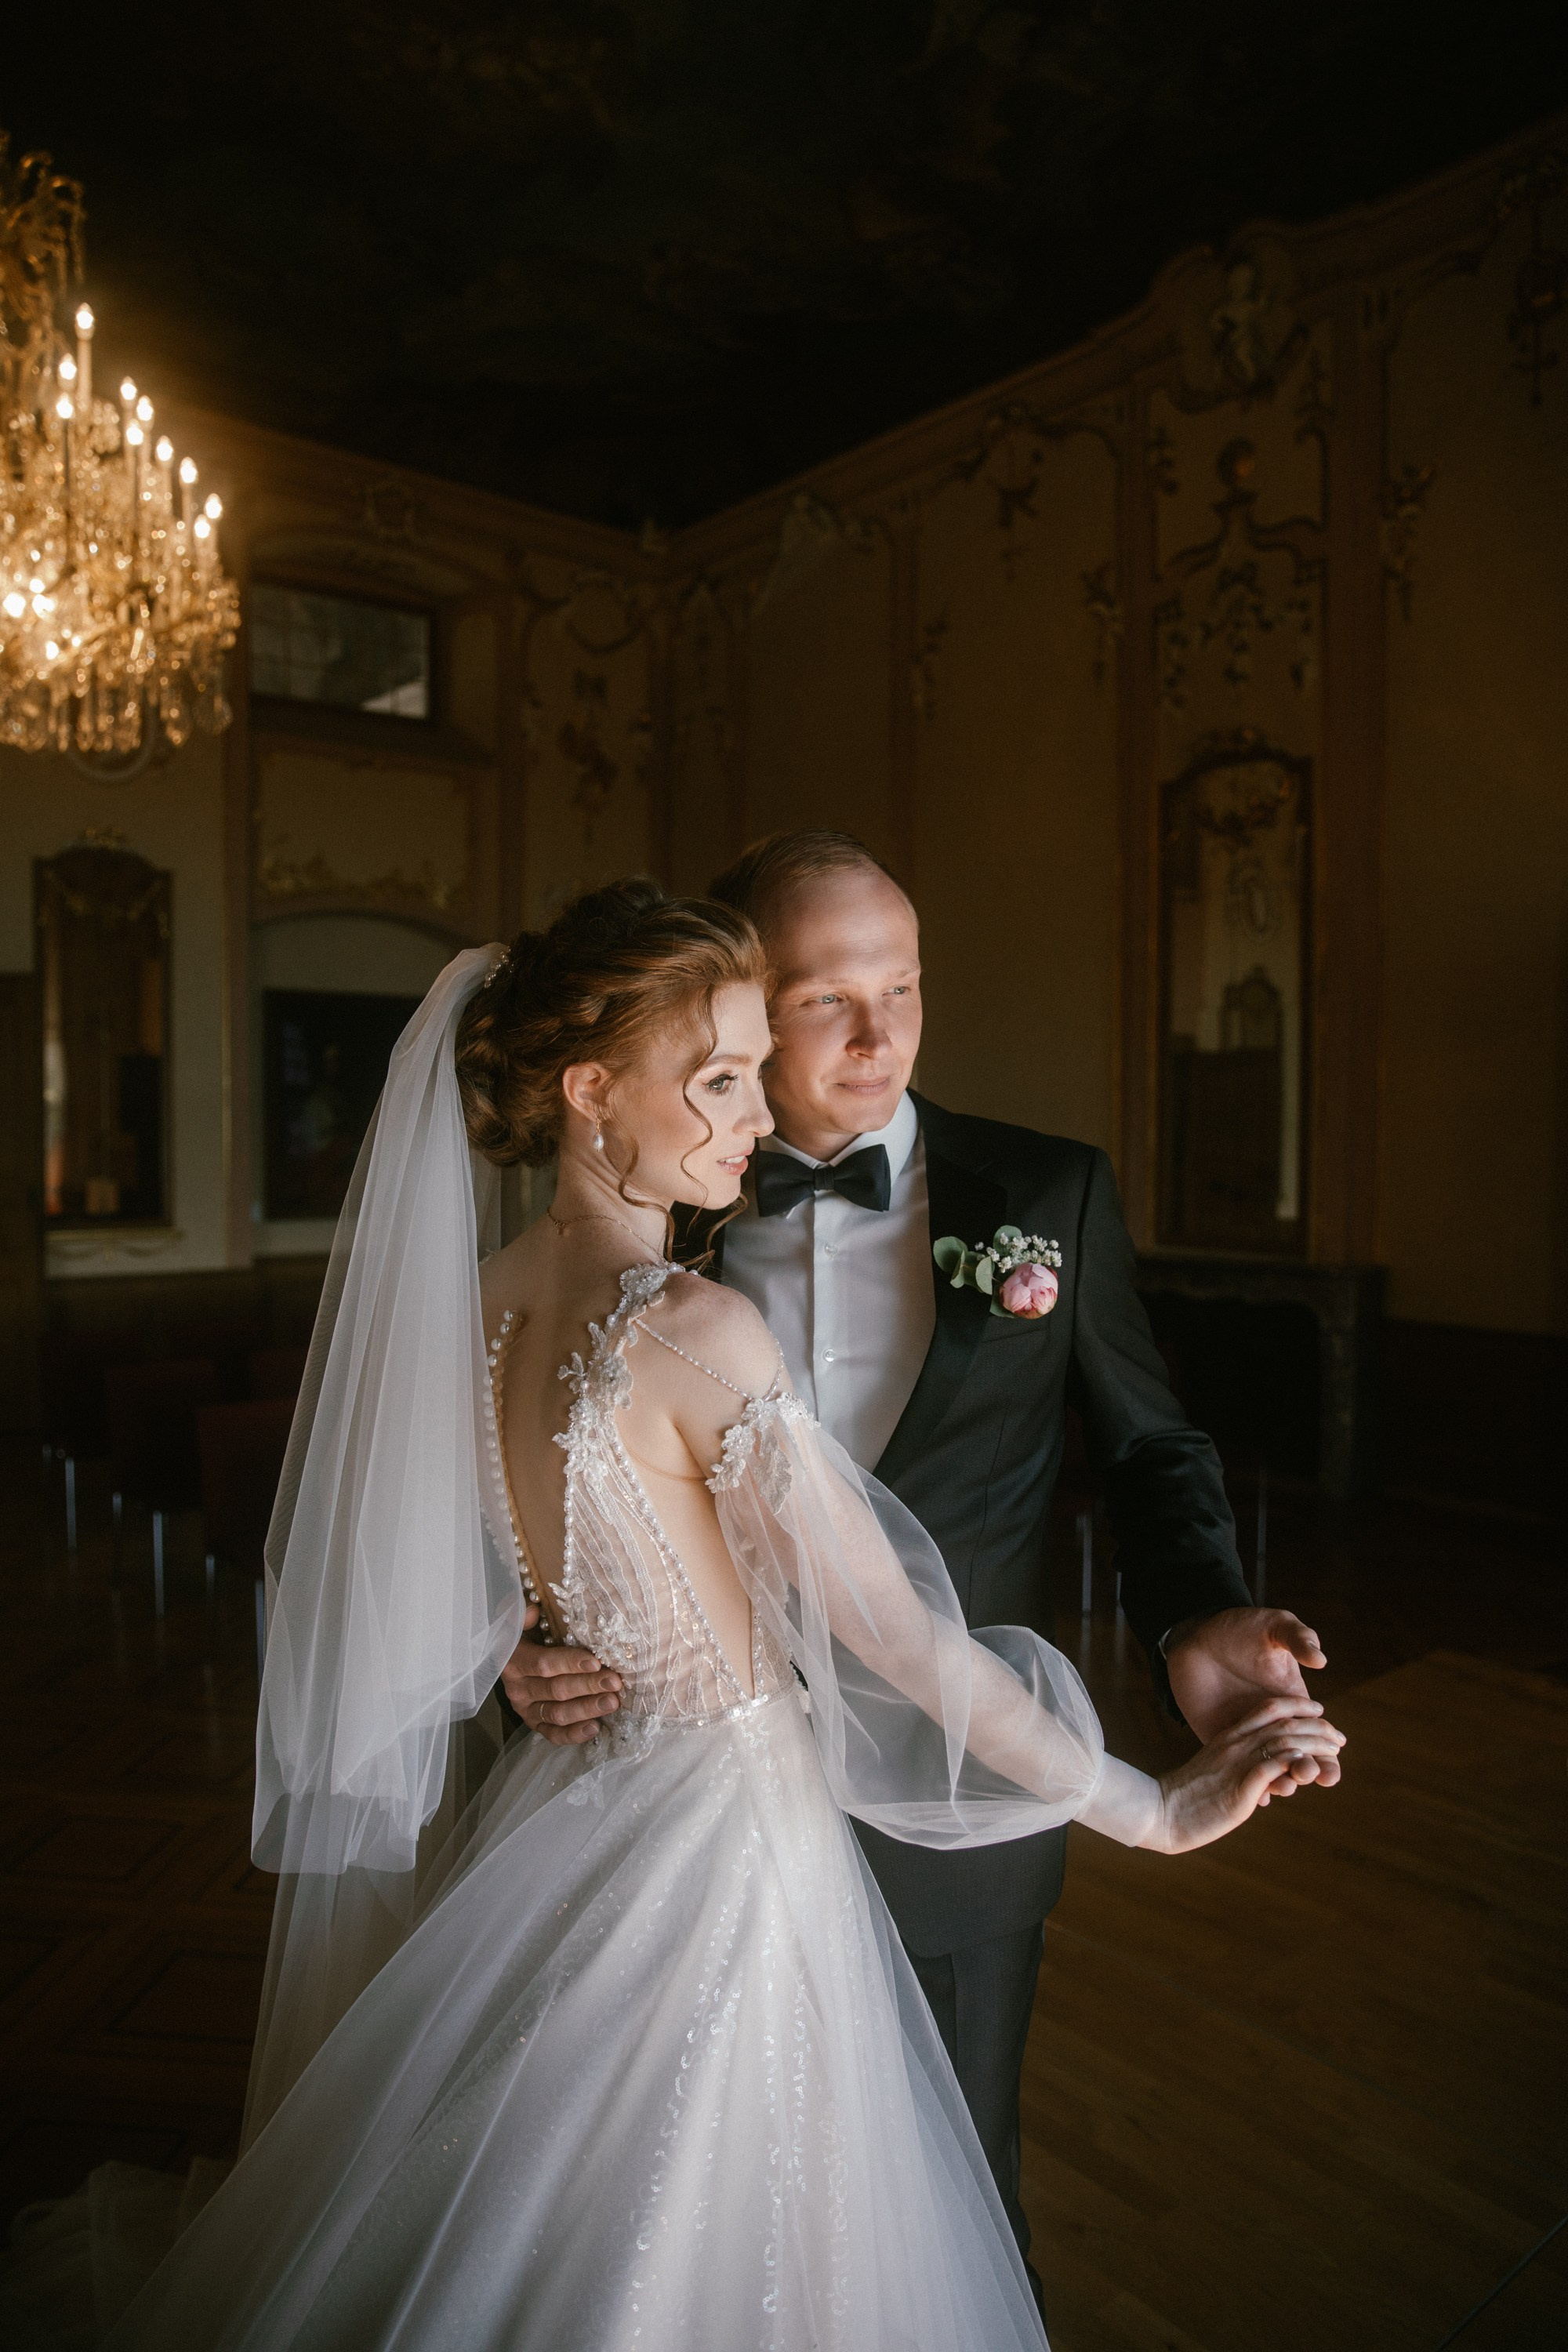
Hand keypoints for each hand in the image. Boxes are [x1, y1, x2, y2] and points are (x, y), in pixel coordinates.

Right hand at [501, 1611, 622, 1745]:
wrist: (512, 1659)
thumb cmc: (529, 1634)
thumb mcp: (522, 1622)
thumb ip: (524, 1616)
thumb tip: (532, 1611)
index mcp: (515, 1661)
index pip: (544, 1664)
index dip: (570, 1663)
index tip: (596, 1661)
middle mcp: (518, 1688)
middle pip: (556, 1690)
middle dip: (588, 1686)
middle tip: (615, 1683)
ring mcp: (526, 1709)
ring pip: (558, 1714)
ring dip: (587, 1709)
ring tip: (613, 1702)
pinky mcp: (535, 1724)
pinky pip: (553, 1734)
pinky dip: (573, 1734)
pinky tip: (595, 1728)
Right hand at [1146, 1696, 1346, 1854]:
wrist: (1163, 1812)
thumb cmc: (1190, 1795)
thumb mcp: (1217, 1771)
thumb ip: (1241, 1764)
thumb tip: (1268, 1770)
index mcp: (1230, 1736)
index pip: (1269, 1708)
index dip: (1298, 1705)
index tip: (1319, 1710)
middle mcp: (1236, 1744)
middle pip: (1284, 1724)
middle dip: (1317, 1728)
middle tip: (1338, 1738)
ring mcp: (1237, 1763)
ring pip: (1284, 1742)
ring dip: (1314, 1744)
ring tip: (1334, 1750)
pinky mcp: (1240, 1786)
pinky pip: (1270, 1767)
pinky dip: (1291, 1762)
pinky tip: (1306, 1763)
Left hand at [1166, 1607, 1337, 1797]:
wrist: (1196, 1637)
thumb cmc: (1239, 1627)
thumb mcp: (1273, 1626)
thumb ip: (1298, 1638)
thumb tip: (1320, 1660)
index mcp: (1293, 1701)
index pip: (1318, 1734)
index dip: (1330, 1750)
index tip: (1334, 1757)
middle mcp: (1274, 1724)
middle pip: (1300, 1758)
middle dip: (1310, 1770)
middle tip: (1308, 1772)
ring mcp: (1248, 1734)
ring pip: (1272, 1770)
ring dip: (1283, 1781)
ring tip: (1286, 1786)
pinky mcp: (1222, 1739)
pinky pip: (1238, 1770)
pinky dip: (1250, 1786)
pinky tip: (1257, 1797)